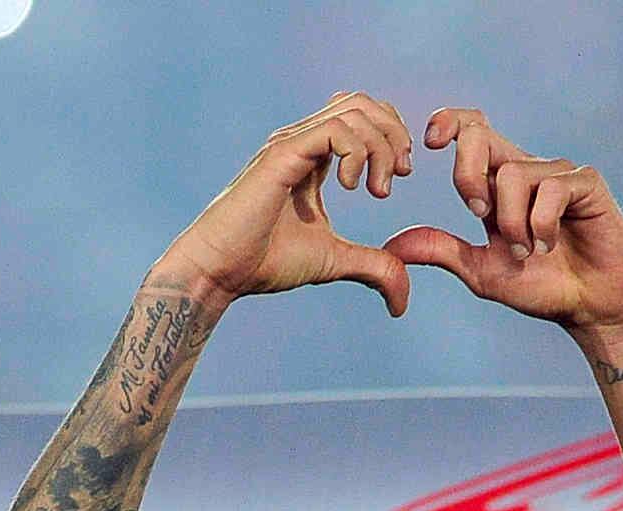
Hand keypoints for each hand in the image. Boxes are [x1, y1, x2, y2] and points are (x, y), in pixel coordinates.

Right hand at [160, 92, 415, 316]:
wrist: (220, 270)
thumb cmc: (265, 262)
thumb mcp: (334, 261)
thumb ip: (371, 267)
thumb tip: (402, 296)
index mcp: (313, 156)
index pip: (361, 116)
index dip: (390, 136)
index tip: (398, 177)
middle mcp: (302, 141)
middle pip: (362, 102)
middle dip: (394, 134)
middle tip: (398, 177)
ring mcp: (291, 143)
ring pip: (353, 110)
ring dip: (380, 146)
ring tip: (377, 189)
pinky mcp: (283, 154)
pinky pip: (334, 130)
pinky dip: (357, 153)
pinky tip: (353, 187)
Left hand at [384, 108, 622, 334]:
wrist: (593, 309)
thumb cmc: (544, 288)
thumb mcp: (482, 272)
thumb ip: (440, 251)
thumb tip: (391, 245)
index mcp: (500, 183)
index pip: (470, 130)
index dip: (448, 123)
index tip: (429, 144)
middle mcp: (528, 170)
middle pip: (480, 134)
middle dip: (467, 174)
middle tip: (478, 214)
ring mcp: (559, 174)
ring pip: (513, 174)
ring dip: (512, 222)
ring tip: (530, 250)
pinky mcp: (587, 184)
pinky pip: (551, 189)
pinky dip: (541, 224)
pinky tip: (551, 245)